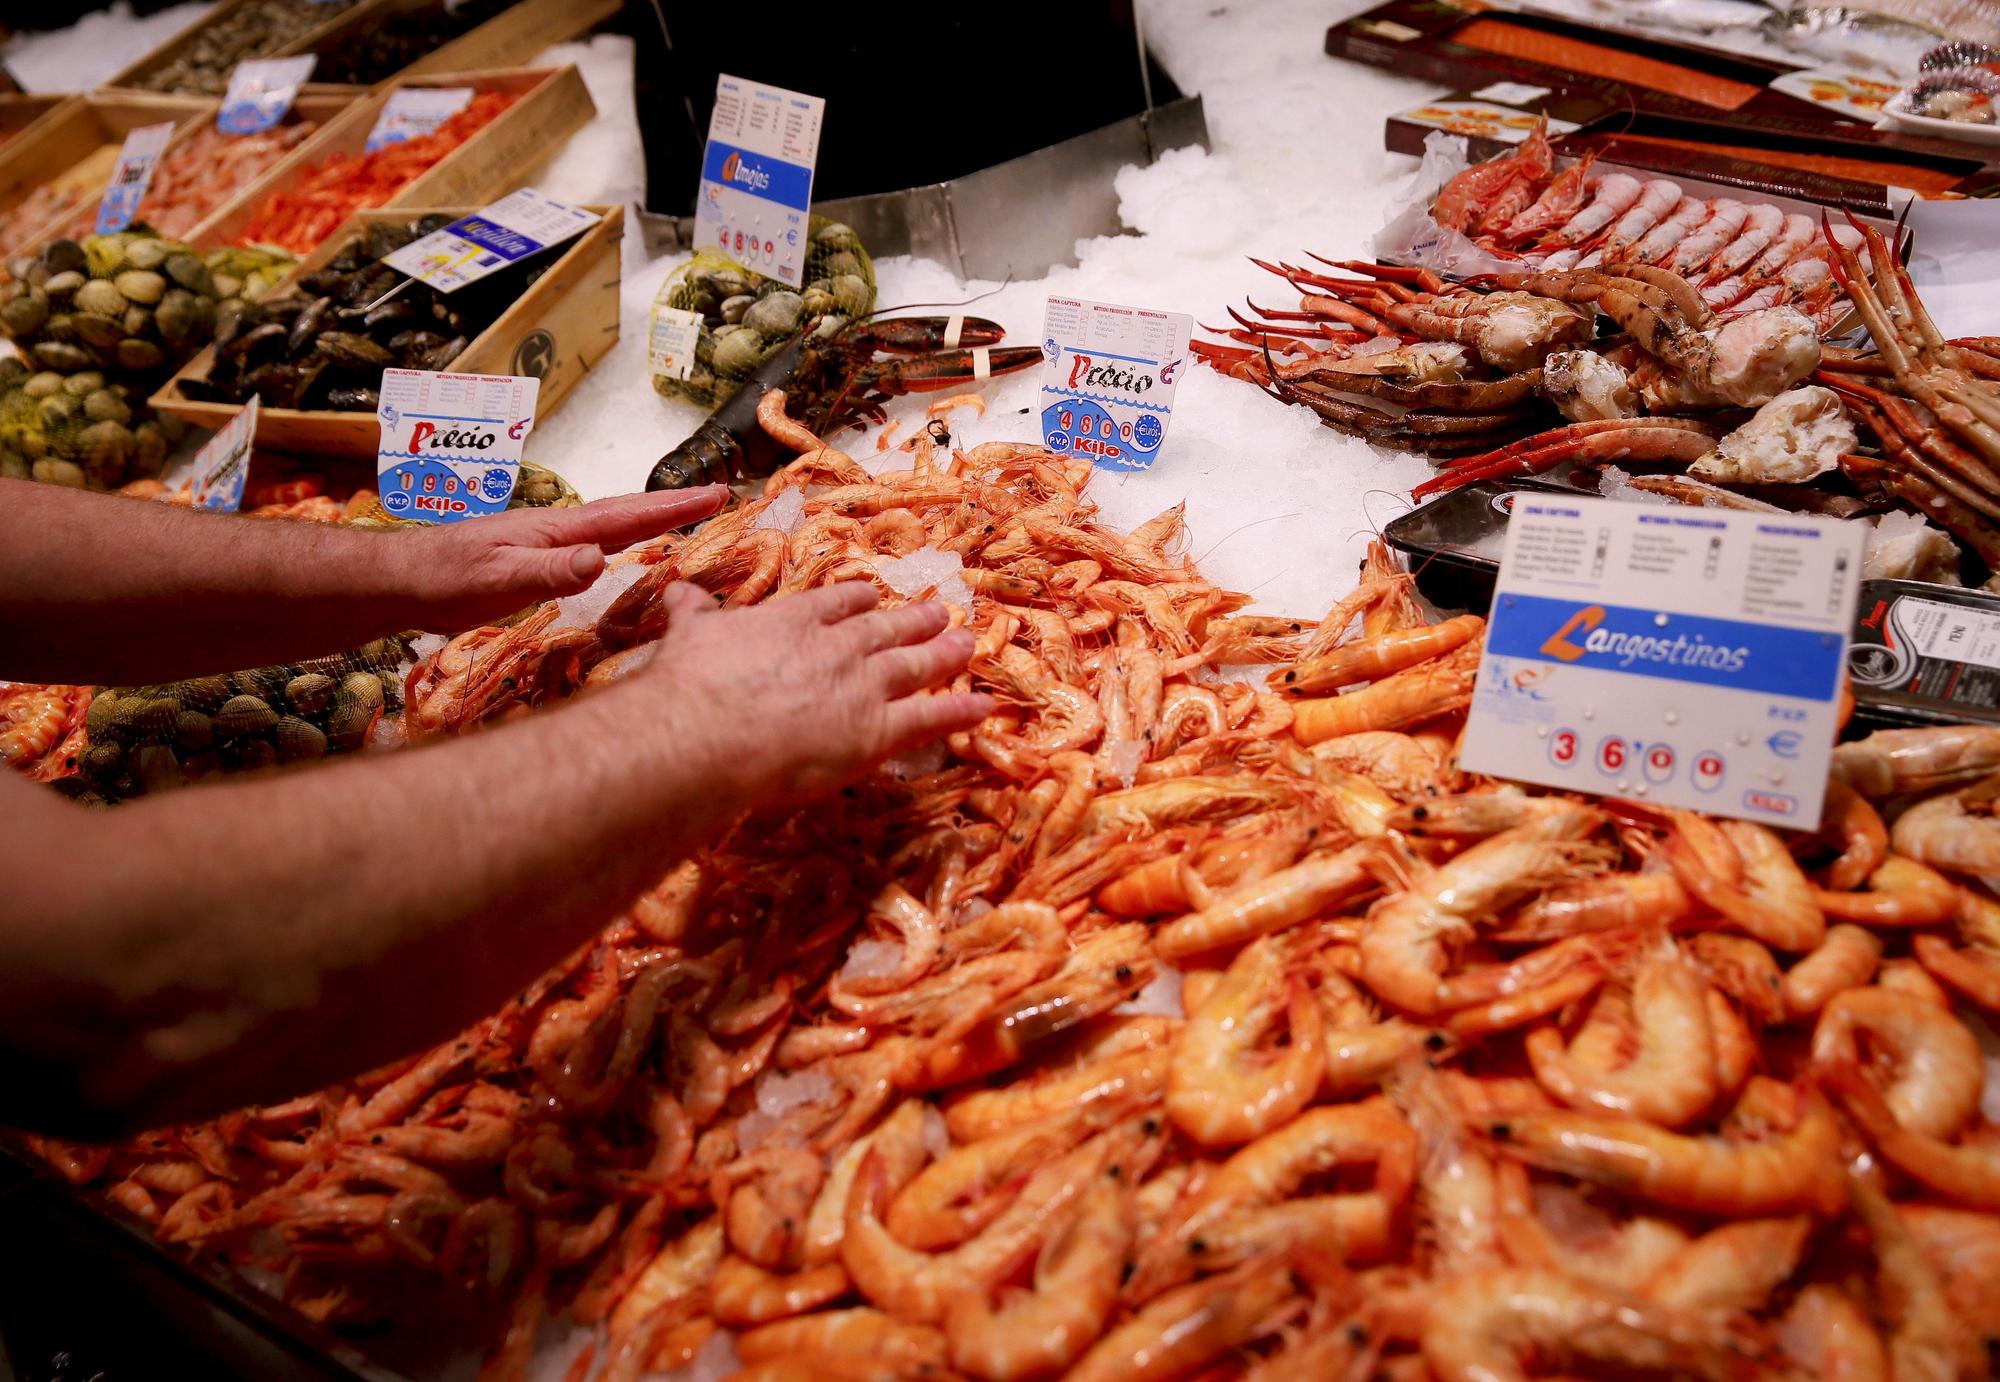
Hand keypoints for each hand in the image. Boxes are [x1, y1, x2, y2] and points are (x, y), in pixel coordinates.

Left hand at [403, 488, 727, 631]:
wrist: (402, 580)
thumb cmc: (446, 580)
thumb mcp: (499, 580)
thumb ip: (550, 570)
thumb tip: (601, 558)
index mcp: (558, 530)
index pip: (627, 516)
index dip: (674, 507)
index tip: (716, 493)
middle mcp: (558, 530)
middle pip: (627, 513)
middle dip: (674, 505)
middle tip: (719, 495)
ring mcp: (547, 542)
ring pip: (612, 526)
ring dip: (651, 518)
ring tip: (685, 514)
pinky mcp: (536, 559)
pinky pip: (594, 545)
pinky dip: (622, 540)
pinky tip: (623, 549)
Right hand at [634, 581, 991, 802]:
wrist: (710, 730)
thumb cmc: (693, 684)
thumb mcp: (687, 635)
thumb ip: (691, 614)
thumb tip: (676, 593)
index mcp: (792, 621)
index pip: (835, 604)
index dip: (857, 601)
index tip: (871, 596)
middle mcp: (837, 647)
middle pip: (884, 630)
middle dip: (913, 621)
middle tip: (939, 612)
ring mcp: (863, 687)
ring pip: (914, 665)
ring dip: (943, 654)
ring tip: (968, 643)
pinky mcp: (878, 731)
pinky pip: (930, 718)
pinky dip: (960, 712)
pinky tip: (984, 706)